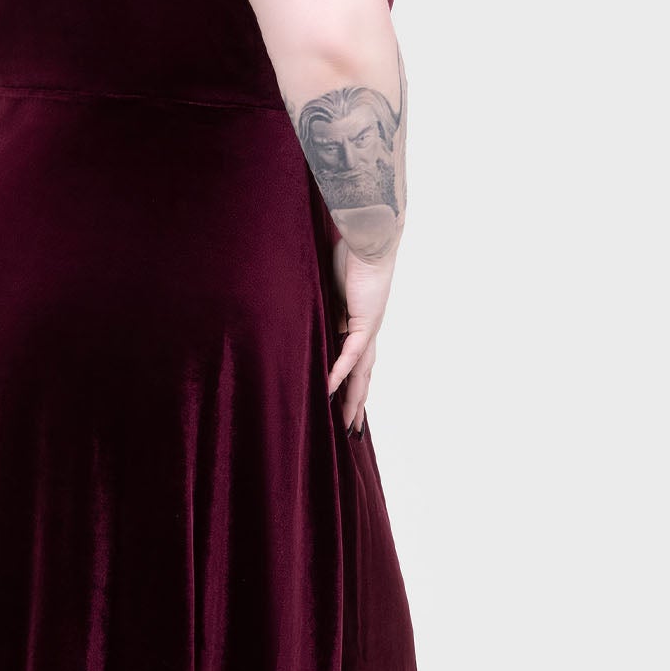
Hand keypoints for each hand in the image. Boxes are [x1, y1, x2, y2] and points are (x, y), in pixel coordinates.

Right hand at [327, 233, 392, 435]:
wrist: (369, 238)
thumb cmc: (350, 254)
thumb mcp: (328, 287)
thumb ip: (319, 306)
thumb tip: (300, 314)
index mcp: (359, 324)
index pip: (355, 364)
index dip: (349, 387)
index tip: (342, 407)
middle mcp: (367, 332)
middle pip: (363, 378)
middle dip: (356, 405)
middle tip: (349, 432)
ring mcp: (369, 330)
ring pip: (361, 375)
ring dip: (352, 400)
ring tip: (345, 425)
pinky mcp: (365, 322)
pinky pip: (351, 355)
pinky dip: (340, 374)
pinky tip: (330, 392)